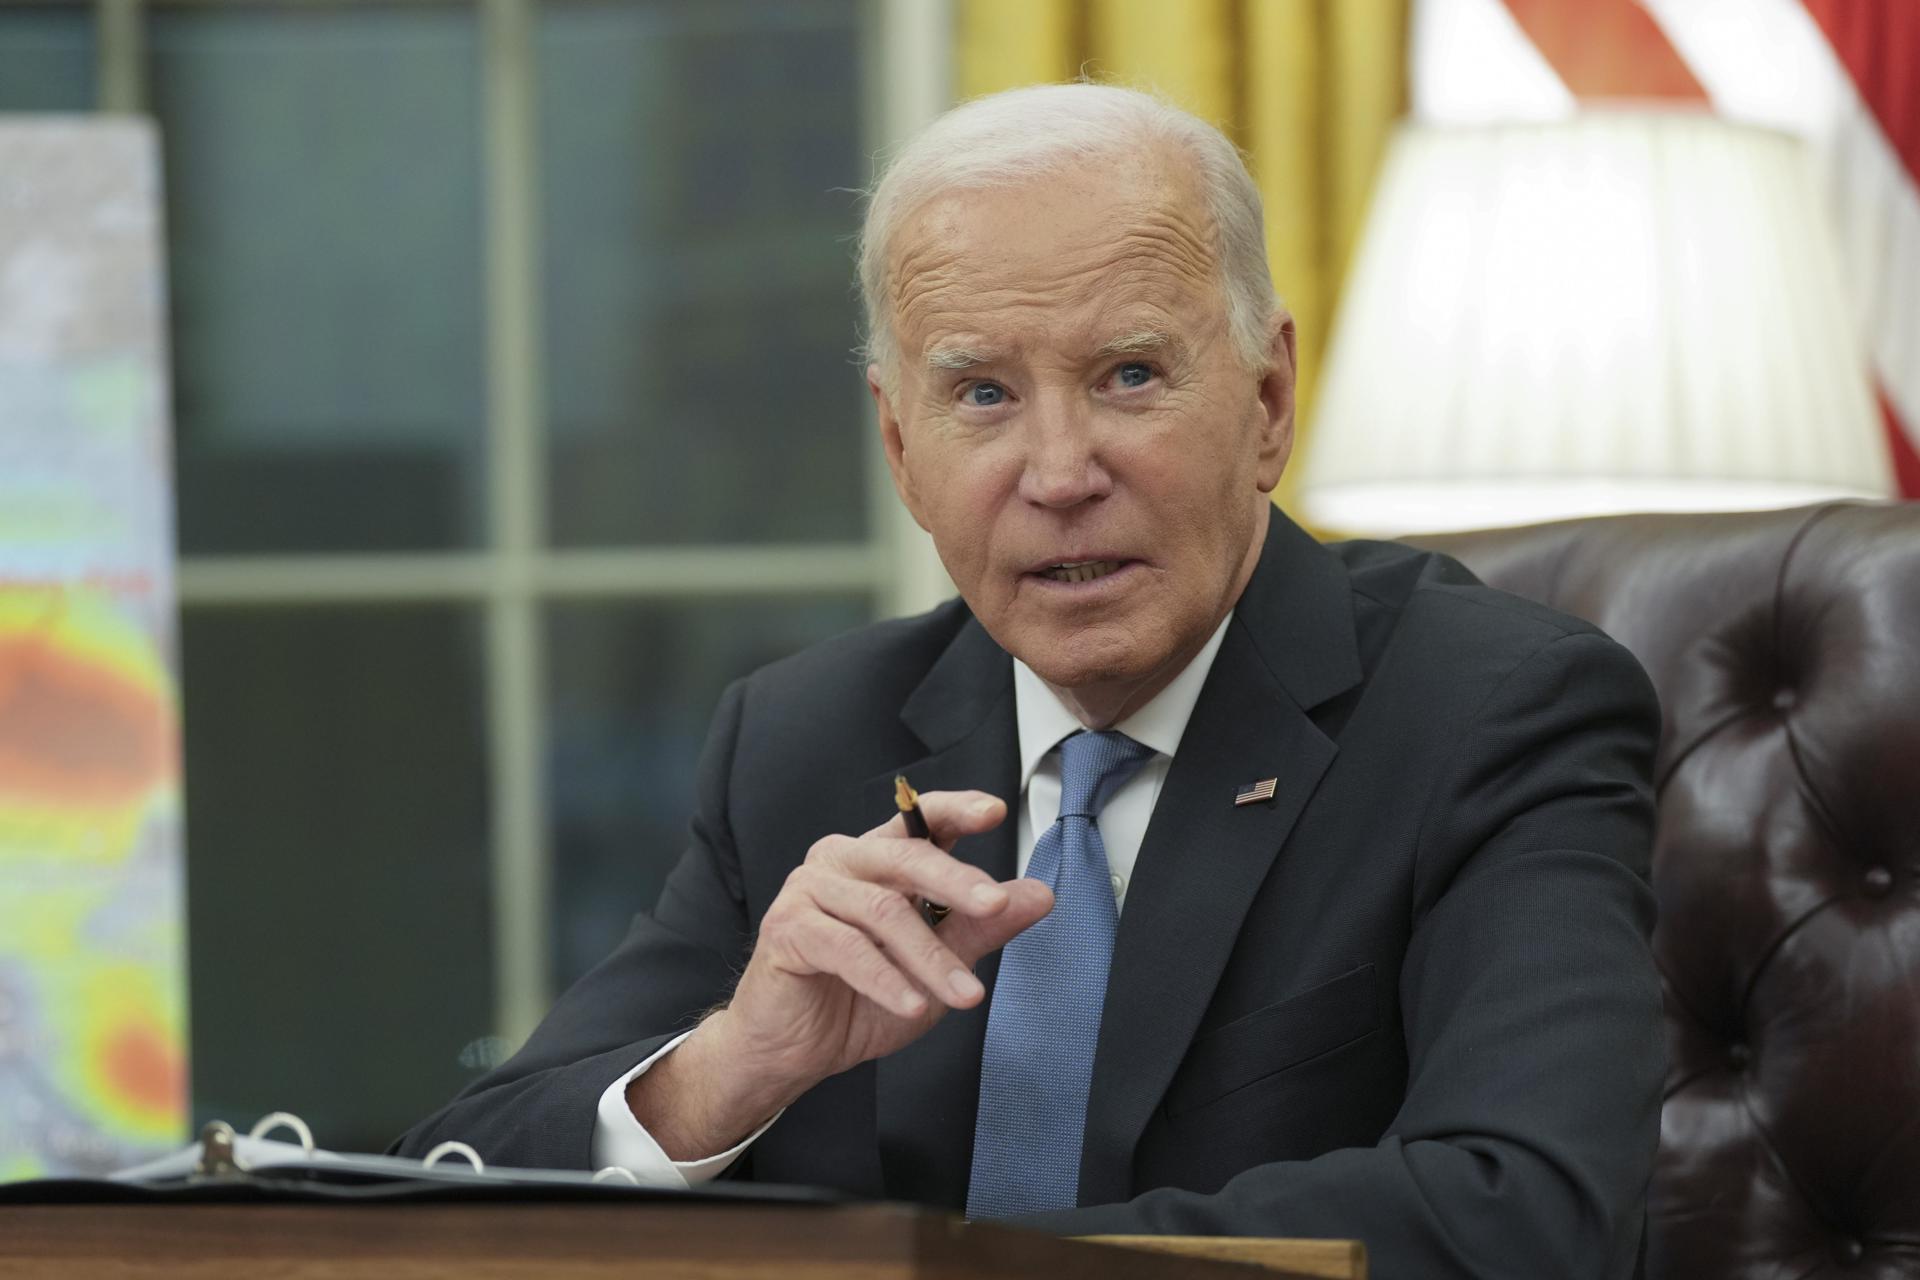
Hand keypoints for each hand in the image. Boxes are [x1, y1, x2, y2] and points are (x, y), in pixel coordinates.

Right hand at [628, 790, 1051, 1157]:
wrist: (793, 1050)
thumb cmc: (859, 1000)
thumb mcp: (935, 965)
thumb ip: (981, 927)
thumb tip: (1039, 895)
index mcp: (876, 859)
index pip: (919, 823)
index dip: (955, 811)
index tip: (994, 811)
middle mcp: (841, 861)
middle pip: (905, 857)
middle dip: (956, 881)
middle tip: (995, 905)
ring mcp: (808, 890)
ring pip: (883, 911)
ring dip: (930, 958)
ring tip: (966, 995)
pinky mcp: (786, 929)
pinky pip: (845, 948)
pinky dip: (886, 980)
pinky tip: (913, 1005)